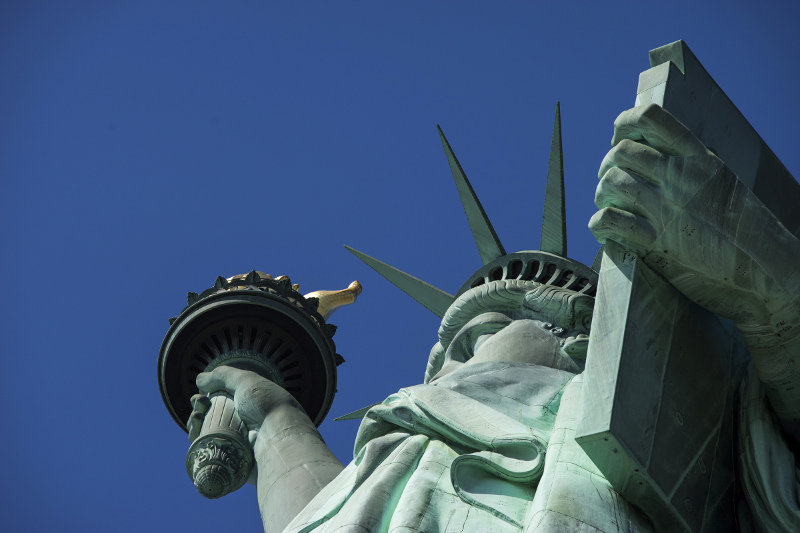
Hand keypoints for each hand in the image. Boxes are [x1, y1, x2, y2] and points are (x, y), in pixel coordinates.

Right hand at [187, 366, 303, 446]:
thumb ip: (223, 375)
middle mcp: (242, 424)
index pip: (219, 403)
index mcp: (247, 406)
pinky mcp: (231, 461)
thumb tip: (200, 380)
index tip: (199, 397)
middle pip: (210, 419)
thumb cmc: (266, 406)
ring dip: (195, 426)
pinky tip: (195, 434)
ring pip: (207, 436)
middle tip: (199, 406)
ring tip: (195, 418)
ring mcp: (236, 444)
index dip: (205, 399)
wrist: (279, 437)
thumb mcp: (246, 381)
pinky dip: (198, 444)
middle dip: (199, 411)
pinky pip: (210, 453)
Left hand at [589, 104, 798, 327]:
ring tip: (608, 204)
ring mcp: (667, 209)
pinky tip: (606, 230)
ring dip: (602, 194)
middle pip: (620, 152)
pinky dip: (599, 224)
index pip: (650, 117)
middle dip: (607, 165)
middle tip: (611, 181)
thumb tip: (664, 151)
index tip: (620, 139)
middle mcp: (680, 177)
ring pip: (611, 183)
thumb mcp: (724, 182)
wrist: (767, 269)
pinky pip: (609, 221)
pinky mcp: (656, 242)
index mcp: (698, 158)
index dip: (624, 124)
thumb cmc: (745, 228)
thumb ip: (693, 166)